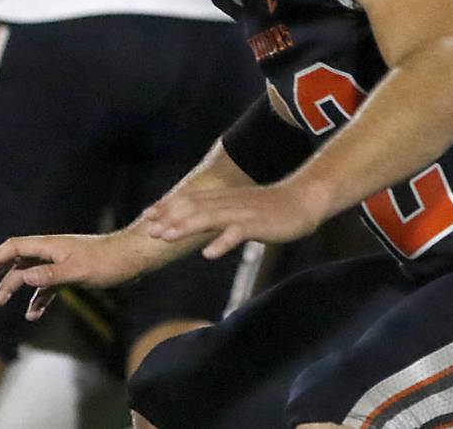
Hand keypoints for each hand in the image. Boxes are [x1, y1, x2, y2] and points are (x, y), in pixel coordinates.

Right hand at [0, 233, 142, 320]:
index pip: (15, 247)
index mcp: (51, 245)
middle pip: (18, 259)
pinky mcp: (72, 273)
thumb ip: (49, 275)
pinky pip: (48, 285)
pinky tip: (34, 314)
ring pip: (31, 273)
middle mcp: (54, 251)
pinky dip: (39, 299)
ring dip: (15, 287)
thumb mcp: (77, 271)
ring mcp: (62, 262)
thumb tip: (22, 277)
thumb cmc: (107, 262)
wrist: (133, 259)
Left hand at [142, 180, 328, 260]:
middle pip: (195, 208)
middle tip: (149, 229)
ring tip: (167, 237)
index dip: (169, 206)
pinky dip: (222, 242)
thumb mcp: (244, 211)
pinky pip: (237, 233)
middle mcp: (231, 203)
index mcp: (227, 199)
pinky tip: (209, 253)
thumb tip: (203, 228)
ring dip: (187, 227)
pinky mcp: (258, 224)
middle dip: (170, 218)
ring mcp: (244, 213)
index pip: (192, 200)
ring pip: (210, 218)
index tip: (148, 215)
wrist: (305, 202)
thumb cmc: (274, 209)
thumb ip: (224, 217)